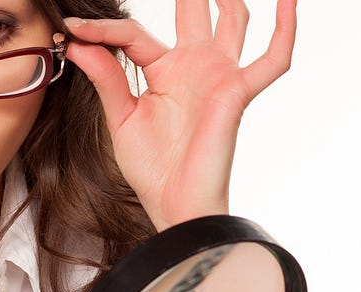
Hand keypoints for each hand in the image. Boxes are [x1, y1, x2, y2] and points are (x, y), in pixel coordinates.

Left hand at [62, 0, 297, 230]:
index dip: (102, 30)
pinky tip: (288, 2)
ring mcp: (219, 75)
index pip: (132, 35)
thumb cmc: (152, 168)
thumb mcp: (120, 117)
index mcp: (163, 70)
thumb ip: (106, 77)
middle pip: (193, 11)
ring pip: (233, 21)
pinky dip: (285, 30)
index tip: (72, 27)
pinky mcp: (238, 91)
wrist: (174, 203)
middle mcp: (194, 65)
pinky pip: (272, 60)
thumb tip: (78, 42)